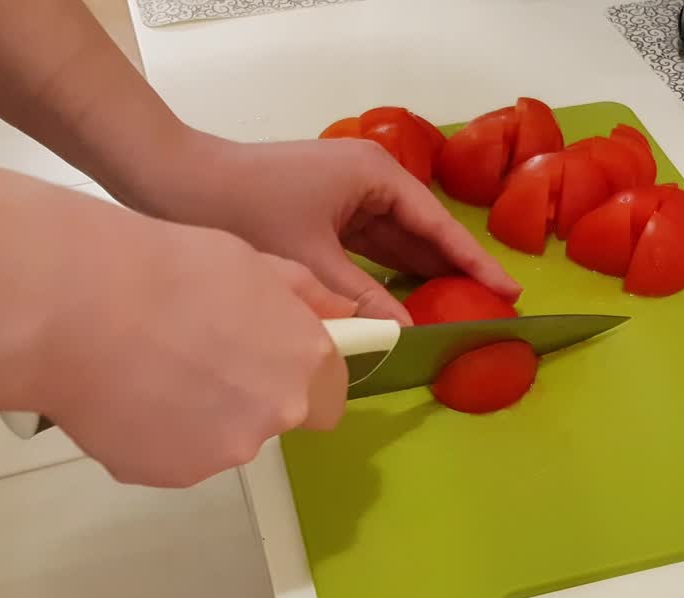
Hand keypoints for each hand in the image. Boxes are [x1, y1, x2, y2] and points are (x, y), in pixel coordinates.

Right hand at [38, 218, 354, 487]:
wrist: (77, 306)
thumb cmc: (166, 270)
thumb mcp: (255, 262)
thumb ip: (308, 299)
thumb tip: (348, 317)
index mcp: (303, 363)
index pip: (329, 394)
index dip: (300, 375)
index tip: (269, 355)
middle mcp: (275, 415)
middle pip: (273, 415)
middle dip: (246, 391)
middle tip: (194, 350)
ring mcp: (223, 451)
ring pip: (222, 437)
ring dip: (198, 412)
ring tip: (147, 365)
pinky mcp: (170, 474)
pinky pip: (171, 454)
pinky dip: (154, 430)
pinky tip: (123, 390)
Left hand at [118, 129, 521, 324]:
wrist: (175, 183)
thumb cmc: (246, 209)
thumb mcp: (310, 260)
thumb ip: (361, 299)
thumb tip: (405, 336)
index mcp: (375, 175)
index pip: (438, 225)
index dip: (474, 262)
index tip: (509, 291)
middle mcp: (367, 180)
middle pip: (421, 233)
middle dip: (451, 272)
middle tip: (488, 312)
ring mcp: (343, 196)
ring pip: (394, 243)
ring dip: (418, 276)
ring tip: (455, 314)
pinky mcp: (321, 214)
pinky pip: (366, 248)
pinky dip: (382, 276)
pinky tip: (400, 305)